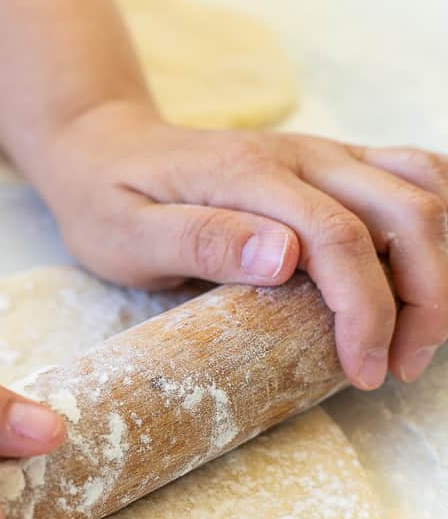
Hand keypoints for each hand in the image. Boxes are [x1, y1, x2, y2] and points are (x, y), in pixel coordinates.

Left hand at [44, 102, 447, 389]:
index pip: (339, 239)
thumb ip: (203, 240)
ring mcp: (320, 152)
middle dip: (424, 296)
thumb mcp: (130, 234)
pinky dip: (433, 221)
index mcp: (251, 176)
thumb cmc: (109, 201)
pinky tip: (423, 269)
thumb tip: (284, 257)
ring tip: (421, 332)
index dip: (366, 310)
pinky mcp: (328, 162)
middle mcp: (300, 155)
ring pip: (421, 188)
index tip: (365, 370)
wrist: (104, 148)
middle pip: (403, 211)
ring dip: (440, 261)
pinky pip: (408, 173)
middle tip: (401, 366)